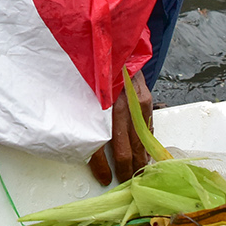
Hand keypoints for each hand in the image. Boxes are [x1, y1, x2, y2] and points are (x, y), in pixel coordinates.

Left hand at [88, 66, 153, 185]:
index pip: (98, 143)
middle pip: (124, 146)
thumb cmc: (93, 66)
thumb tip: (77, 138)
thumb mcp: (80, 86)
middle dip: (125, 167)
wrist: (114, 42)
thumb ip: (81, 111)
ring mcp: (135, 101)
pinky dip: (148, 143)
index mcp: (98, 105)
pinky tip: (147, 154)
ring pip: (139, 139)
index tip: (104, 178)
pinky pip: (148, 127)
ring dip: (139, 159)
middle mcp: (118, 104)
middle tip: (125, 183)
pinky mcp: (145, 98)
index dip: (101, 165)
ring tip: (139, 173)